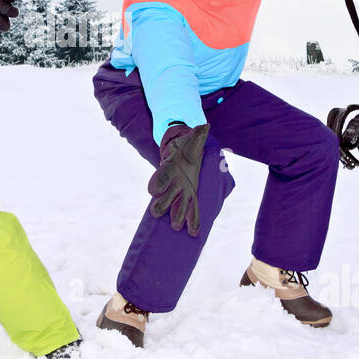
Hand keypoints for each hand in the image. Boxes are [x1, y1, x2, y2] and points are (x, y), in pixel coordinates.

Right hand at [147, 122, 209, 236]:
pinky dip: (192, 220)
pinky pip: (191, 209)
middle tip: (156, 212)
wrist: (184, 156)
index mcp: (172, 170)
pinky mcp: (190, 195)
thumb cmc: (186, 149)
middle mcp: (175, 182)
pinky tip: (194, 233)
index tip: (153, 190)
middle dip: (162, 204)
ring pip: (176, 205)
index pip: (162, 177)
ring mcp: (181, 191)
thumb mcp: (191, 141)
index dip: (158, 183)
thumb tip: (205, 126)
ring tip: (175, 226)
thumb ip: (197, 134)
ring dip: (175, 215)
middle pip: (165, 195)